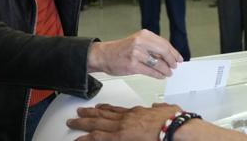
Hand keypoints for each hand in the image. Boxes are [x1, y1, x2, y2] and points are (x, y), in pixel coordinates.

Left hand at [67, 103, 181, 140]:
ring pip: (98, 124)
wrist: (174, 126)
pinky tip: (79, 139)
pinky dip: (88, 138)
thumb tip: (157, 108)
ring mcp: (122, 126)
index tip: (98, 108)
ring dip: (83, 123)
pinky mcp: (121, 137)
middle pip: (103, 115)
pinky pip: (100, 137)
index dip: (106, 109)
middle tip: (78, 113)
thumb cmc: (173, 120)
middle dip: (89, 114)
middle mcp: (127, 117)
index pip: (117, 110)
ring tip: (73, 122)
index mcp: (137, 112)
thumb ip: (159, 108)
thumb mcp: (166, 109)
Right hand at [87, 30, 182, 78]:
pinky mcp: (132, 65)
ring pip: (158, 63)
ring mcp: (136, 54)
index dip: (174, 52)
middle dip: (172, 61)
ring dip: (166, 70)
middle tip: (175, 66)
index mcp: (144, 34)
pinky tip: (161, 76)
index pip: (164, 43)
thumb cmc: (121, 49)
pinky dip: (158, 75)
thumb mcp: (137, 41)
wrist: (103, 55)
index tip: (179, 58)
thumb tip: (168, 55)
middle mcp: (140, 42)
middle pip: (164, 51)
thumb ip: (152, 46)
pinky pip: (150, 72)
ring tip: (168, 73)